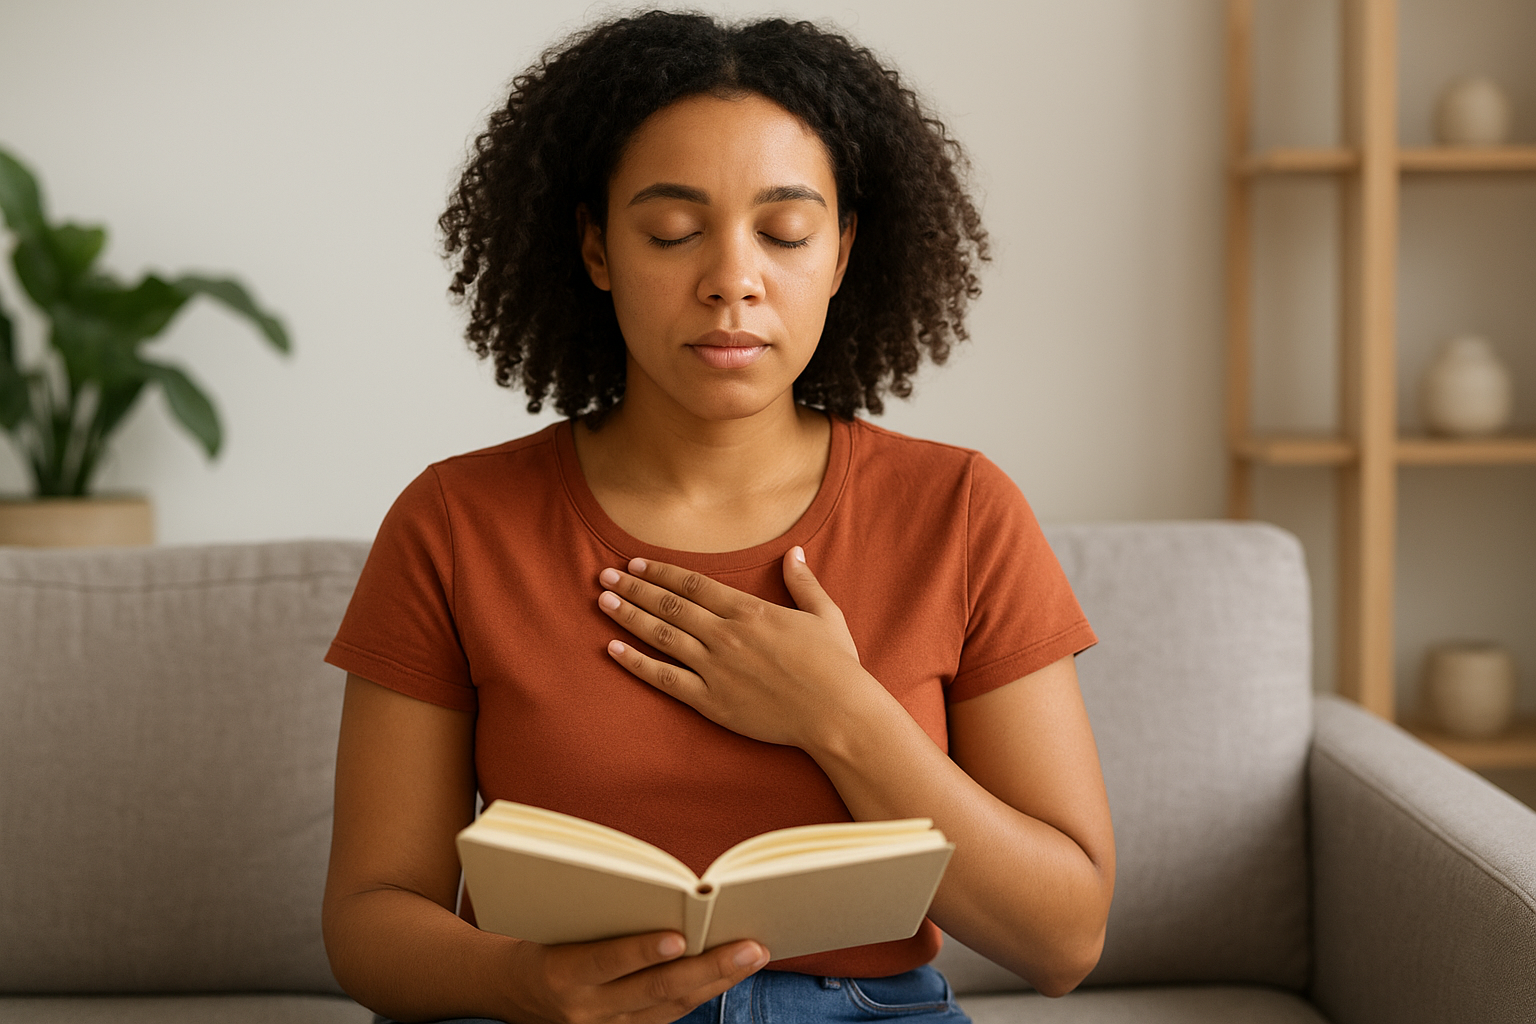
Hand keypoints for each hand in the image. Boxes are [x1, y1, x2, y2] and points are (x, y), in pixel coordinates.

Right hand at [504, 931, 766, 1023]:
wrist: (511, 988)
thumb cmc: (541, 936)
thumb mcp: (557, 921)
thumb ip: (601, 915)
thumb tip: (668, 896)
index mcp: (561, 973)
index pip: (606, 961)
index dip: (641, 950)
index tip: (679, 937)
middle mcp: (584, 1010)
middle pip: (655, 990)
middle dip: (708, 968)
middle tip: (751, 947)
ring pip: (671, 1008)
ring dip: (717, 981)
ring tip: (753, 955)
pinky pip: (669, 1017)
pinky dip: (702, 993)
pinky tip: (729, 972)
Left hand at [596, 547, 882, 749]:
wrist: (836, 714)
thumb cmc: (835, 665)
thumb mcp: (824, 614)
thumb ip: (802, 581)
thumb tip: (793, 552)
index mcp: (749, 611)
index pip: (693, 584)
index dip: (661, 572)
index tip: (636, 564)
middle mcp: (725, 634)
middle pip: (669, 604)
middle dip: (634, 588)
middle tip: (605, 576)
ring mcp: (715, 668)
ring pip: (661, 635)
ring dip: (629, 616)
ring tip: (602, 602)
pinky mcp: (711, 701)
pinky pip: (665, 678)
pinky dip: (637, 663)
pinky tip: (613, 649)